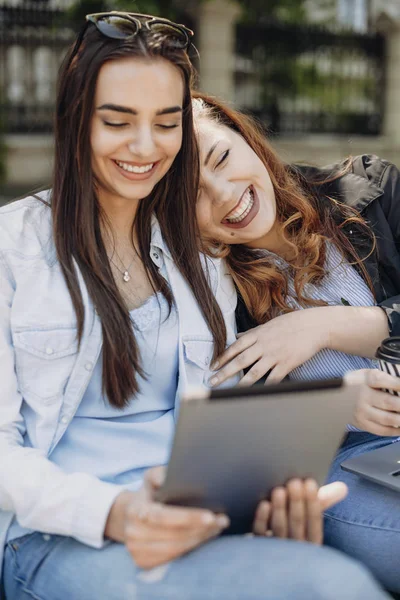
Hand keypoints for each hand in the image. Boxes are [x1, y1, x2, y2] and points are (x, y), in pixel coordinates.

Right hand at [106, 467, 229, 568]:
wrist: (130, 514)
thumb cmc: (149, 492)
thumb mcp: (152, 477)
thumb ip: (161, 474)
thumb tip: (171, 477)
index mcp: (135, 510)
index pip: (164, 517)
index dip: (188, 518)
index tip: (211, 516)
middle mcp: (133, 533)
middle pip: (174, 535)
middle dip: (202, 529)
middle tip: (222, 520)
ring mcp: (136, 550)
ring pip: (176, 549)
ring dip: (200, 539)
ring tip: (217, 527)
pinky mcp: (143, 562)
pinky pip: (172, 558)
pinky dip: (191, 549)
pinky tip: (204, 537)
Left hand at [209, 308, 330, 386]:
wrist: (313, 326)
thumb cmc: (290, 324)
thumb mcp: (267, 325)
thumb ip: (251, 333)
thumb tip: (236, 336)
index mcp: (257, 334)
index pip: (235, 347)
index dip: (222, 357)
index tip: (212, 366)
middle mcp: (263, 345)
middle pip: (240, 361)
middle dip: (224, 372)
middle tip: (212, 381)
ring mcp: (275, 355)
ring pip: (254, 372)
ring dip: (241, 383)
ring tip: (229, 391)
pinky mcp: (287, 364)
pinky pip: (273, 379)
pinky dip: (265, 387)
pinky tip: (257, 394)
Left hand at [253, 479, 347, 543]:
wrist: (269, 558)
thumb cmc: (295, 525)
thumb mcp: (309, 514)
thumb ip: (325, 500)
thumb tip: (343, 487)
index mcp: (311, 543)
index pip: (314, 524)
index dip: (313, 503)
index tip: (310, 483)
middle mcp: (295, 550)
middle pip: (297, 525)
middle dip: (297, 502)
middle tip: (294, 482)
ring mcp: (276, 551)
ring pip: (280, 529)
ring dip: (280, 508)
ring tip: (279, 490)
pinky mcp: (258, 549)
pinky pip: (261, 534)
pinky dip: (263, 519)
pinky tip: (264, 504)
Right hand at [345, 369, 399, 435]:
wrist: (336, 397)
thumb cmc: (359, 383)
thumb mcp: (368, 374)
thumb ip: (386, 377)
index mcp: (365, 380)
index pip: (382, 381)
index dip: (398, 384)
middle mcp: (362, 396)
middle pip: (390, 403)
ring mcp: (362, 412)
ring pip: (388, 419)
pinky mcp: (362, 424)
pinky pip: (382, 430)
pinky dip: (396, 430)